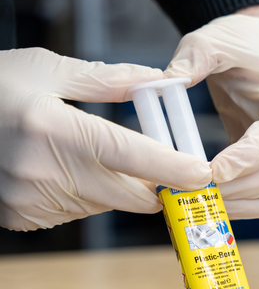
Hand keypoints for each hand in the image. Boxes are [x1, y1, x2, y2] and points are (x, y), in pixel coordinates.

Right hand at [0, 48, 212, 230]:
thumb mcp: (44, 69)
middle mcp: (48, 173)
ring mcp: (34, 202)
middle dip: (153, 183)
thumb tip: (155, 81)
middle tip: (159, 160)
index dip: (176, 170)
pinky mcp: (25, 218)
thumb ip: (105, 80)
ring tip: (88, 152)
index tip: (203, 175)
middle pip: (133, 196)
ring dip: (116, 187)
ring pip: (108, 205)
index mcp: (58, 131)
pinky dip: (84, 195)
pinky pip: (77, 212)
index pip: (136, 158)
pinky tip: (61, 168)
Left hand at [164, 12, 258, 218]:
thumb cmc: (244, 43)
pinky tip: (216, 200)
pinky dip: (246, 204)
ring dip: (239, 204)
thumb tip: (165, 84)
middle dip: (236, 190)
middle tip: (194, 193)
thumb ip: (192, 59)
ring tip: (200, 202)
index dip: (246, 160)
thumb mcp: (215, 40)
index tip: (210, 173)